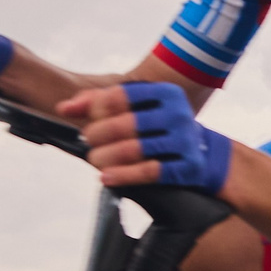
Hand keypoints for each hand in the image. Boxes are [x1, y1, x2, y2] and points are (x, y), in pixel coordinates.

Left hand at [61, 80, 231, 191]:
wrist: (206, 154)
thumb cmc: (160, 129)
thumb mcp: (138, 109)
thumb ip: (100, 104)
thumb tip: (64, 108)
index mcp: (165, 92)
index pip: (121, 95)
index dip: (96, 109)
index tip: (87, 121)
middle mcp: (178, 113)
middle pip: (126, 123)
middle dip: (98, 135)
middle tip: (88, 142)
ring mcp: (185, 140)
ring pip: (135, 149)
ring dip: (106, 157)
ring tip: (95, 160)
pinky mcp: (189, 166)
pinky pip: (150, 172)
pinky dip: (123, 176)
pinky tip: (106, 177)